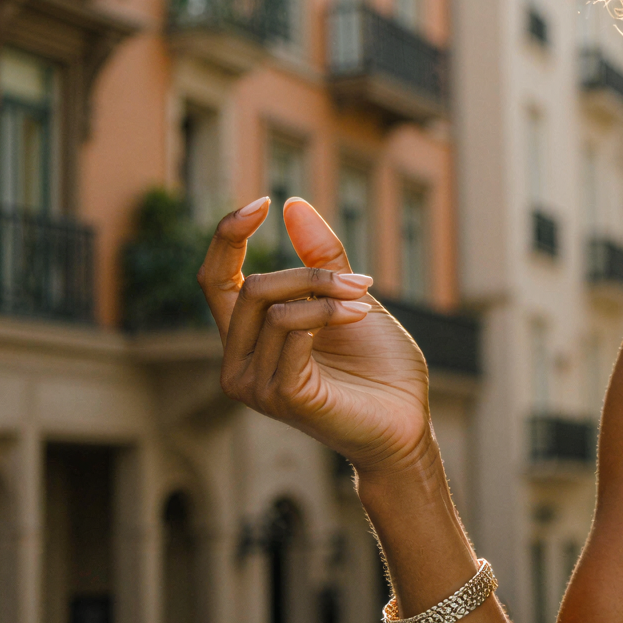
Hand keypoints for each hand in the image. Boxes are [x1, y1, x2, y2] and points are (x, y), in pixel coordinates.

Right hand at [202, 196, 432, 473]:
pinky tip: (358, 315)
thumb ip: (320, 257)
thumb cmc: (379, 367)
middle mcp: (237, 362)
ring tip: (365, 302)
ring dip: (328, 293)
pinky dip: (328, 313)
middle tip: (363, 281)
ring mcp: (253, 384)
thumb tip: (291, 203)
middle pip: (249, 288)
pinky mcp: (279, 396)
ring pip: (272, 307)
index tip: (262, 201)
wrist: (407, 421)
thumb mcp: (348, 296)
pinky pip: (290, 330)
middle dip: (310, 273)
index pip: (214, 280)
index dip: (227, 237)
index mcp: (248, 338)